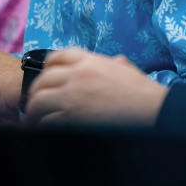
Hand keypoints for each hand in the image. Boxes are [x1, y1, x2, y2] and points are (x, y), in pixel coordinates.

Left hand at [24, 49, 168, 126]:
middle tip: (36, 101)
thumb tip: (116, 62)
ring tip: (33, 119)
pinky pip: (46, 120)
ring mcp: (72, 96)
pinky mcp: (71, 118)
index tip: (46, 77)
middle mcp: (77, 75)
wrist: (152, 111)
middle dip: (36, 91)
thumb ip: (116, 64)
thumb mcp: (128, 69)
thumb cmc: (144, 92)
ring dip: (33, 110)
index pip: (58, 56)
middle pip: (43, 78)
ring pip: (38, 99)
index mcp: (91, 61)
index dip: (48, 67)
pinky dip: (41, 125)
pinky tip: (42, 129)